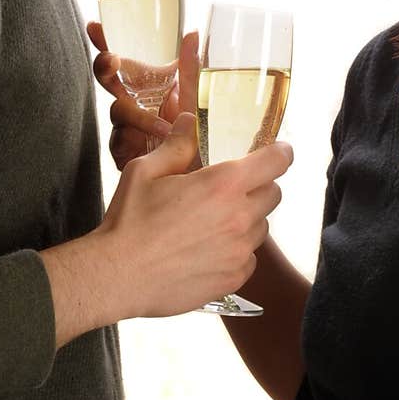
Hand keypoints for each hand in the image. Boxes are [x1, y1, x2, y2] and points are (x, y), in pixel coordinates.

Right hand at [41, 132, 293, 339]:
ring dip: (247, 219)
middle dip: (260, 186)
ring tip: (214, 221)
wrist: (116, 276)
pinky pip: (249, 258)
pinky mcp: (233, 279)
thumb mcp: (146, 170)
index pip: (276, 161)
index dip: (281, 152)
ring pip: (262, 227)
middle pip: (274, 193)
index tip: (279, 151)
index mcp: (223, 183)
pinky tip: (209, 249)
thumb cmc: (129, 220)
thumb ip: (176, 144)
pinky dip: (237, 251)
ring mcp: (238, 250)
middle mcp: (239, 216)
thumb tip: (188, 120)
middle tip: (233, 188)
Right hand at [88, 21, 199, 169]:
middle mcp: (127, 103)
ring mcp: (120, 127)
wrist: (186, 174)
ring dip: (140, 116)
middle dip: (105, 67)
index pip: (116, 61)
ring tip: (163, 127)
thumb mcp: (188, 98)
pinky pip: (120, 140)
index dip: (103, 42)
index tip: (94, 26)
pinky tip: (150, 144)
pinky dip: (138, 140)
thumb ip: (188, 69)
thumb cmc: (183, 132)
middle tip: (114, 61)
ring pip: (118, 110)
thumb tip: (192, 32)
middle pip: (106, 79)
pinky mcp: (119, 152)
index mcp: (139, 87)